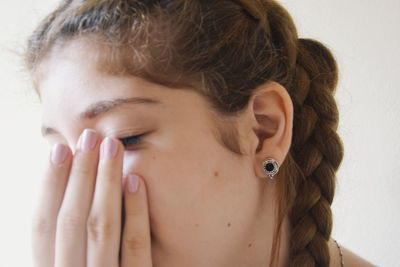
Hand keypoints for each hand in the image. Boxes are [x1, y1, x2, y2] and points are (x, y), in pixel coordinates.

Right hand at [32, 129, 151, 266]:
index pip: (42, 227)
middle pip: (72, 221)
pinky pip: (136, 246)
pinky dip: (135, 212)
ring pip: (102, 228)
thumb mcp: (68, 265)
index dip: (48, 185)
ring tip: (112, 146)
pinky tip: (136, 179)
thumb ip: (63, 244)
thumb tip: (64, 190)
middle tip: (90, 136)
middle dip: (79, 174)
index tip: (59, 148)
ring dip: (106, 183)